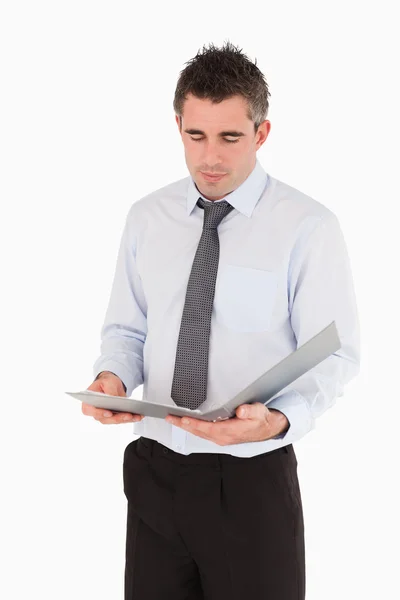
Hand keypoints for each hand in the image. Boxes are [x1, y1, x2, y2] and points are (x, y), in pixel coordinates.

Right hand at [81, 372, 143, 424]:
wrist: (111, 384)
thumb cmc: (106, 382)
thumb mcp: (107, 382)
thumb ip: (109, 391)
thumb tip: (114, 399)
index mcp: (88, 402)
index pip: (90, 410)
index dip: (99, 413)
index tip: (109, 413)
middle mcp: (95, 412)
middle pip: (105, 419)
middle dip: (118, 418)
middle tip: (128, 415)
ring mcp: (104, 416)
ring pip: (114, 421)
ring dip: (126, 420)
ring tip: (137, 416)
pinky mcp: (114, 417)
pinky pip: (121, 419)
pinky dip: (130, 418)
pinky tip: (138, 416)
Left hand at [165, 403, 288, 444]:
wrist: (266, 428)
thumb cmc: (260, 419)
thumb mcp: (257, 411)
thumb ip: (248, 410)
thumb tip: (240, 410)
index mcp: (230, 431)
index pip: (207, 428)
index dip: (194, 423)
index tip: (183, 419)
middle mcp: (223, 437)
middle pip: (198, 432)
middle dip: (183, 425)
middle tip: (170, 418)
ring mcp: (221, 438)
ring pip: (199, 433)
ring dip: (185, 427)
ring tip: (173, 420)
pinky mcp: (220, 436)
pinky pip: (203, 433)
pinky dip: (193, 428)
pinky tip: (187, 424)